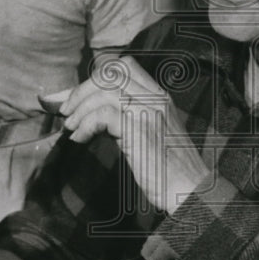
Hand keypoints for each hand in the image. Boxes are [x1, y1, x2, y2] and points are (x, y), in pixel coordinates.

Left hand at [61, 55, 209, 212]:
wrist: (191, 193)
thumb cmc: (168, 170)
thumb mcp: (149, 135)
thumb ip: (125, 119)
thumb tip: (88, 113)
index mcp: (159, 96)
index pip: (123, 66)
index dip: (95, 78)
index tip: (78, 99)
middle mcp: (156, 99)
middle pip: (110, 73)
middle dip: (82, 90)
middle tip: (67, 112)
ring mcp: (149, 113)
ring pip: (104, 90)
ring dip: (80, 108)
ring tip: (71, 128)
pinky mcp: (140, 132)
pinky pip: (104, 114)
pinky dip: (85, 125)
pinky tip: (80, 139)